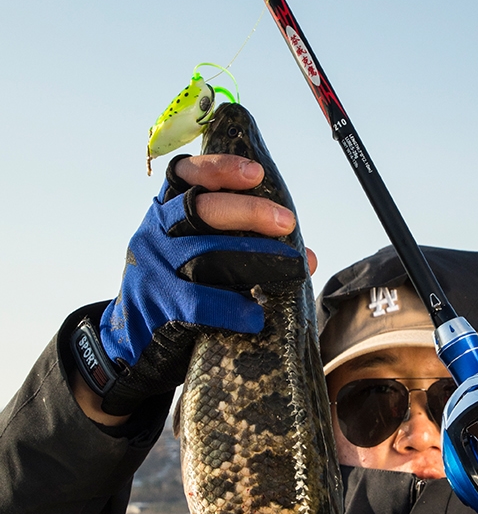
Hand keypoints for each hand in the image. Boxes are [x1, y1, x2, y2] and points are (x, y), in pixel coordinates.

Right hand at [72, 154, 316, 421]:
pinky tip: (256, 315)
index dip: (218, 169)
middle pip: (200, 210)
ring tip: (292, 267)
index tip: (255, 173)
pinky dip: (232, 309)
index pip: (183, 175)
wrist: (134, 344)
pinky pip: (199, 304)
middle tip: (287, 222)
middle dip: (248, 212)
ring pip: (204, 254)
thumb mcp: (201, 261)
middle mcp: (156, 233)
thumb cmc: (180, 296)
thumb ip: (243, 250)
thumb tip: (307, 257)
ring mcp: (154, 269)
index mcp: (165, 213)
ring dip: (253, 258)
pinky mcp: (158, 307)